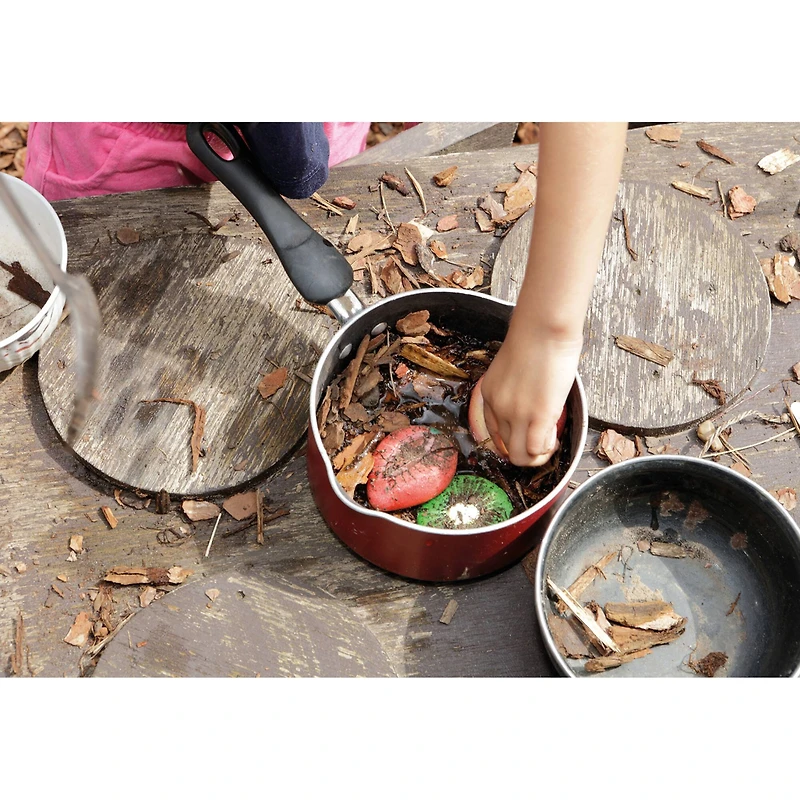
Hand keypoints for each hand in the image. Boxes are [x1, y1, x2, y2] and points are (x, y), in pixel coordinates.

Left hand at [478, 326, 582, 466]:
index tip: (528, 431)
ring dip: (537, 454)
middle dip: (526, 448)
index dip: (514, 438)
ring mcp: (516, 414)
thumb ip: (515, 388)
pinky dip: (546, 449)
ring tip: (549, 439)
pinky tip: (554, 436)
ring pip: (520, 457)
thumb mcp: (511, 368)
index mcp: (489, 395)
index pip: (493, 433)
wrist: (543, 328)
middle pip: (506, 448)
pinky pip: (536, 450)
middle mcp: (498, 408)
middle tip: (543, 436)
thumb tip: (529, 399)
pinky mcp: (538, 416)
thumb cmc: (535, 339)